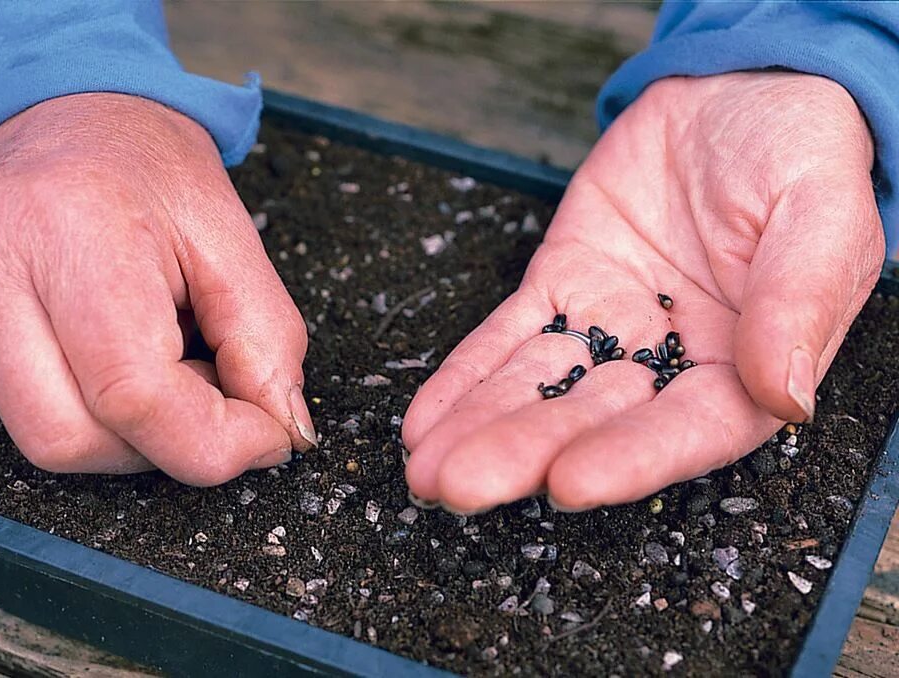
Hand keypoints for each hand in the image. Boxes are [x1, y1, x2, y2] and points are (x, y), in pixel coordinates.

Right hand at [0, 93, 314, 484]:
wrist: (69, 119)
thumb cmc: (151, 170)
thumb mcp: (234, 240)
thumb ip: (268, 343)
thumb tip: (280, 431)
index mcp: (72, 232)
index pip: (132, 394)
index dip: (214, 441)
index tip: (265, 434)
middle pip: (74, 441)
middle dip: (162, 442)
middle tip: (204, 384)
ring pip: (44, 442)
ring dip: (123, 431)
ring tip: (156, 361)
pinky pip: (18, 415)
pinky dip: (84, 408)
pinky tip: (103, 352)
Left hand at [403, 73, 884, 512]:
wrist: (736, 94)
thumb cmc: (796, 154)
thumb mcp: (819, 212)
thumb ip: (800, 299)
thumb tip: (787, 394)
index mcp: (745, 365)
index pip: (686, 429)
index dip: (629, 460)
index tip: (569, 482)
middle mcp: (668, 363)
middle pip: (591, 420)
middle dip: (523, 452)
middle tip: (457, 485)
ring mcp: (606, 328)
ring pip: (537, 387)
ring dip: (480, 428)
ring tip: (424, 469)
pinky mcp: (561, 288)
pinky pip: (507, 337)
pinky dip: (465, 377)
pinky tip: (426, 420)